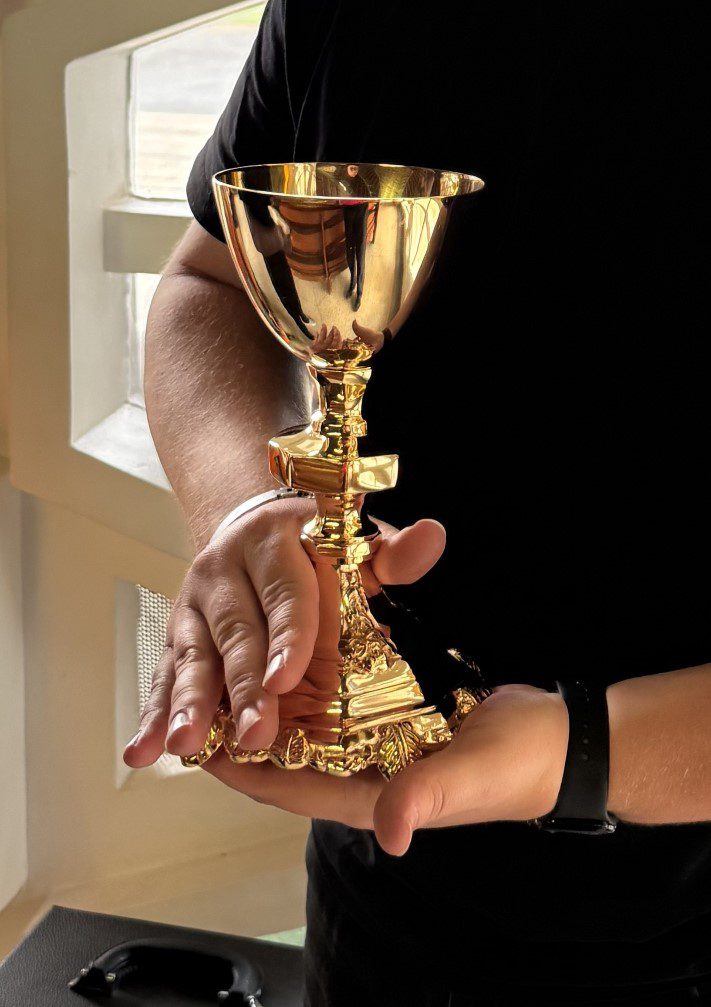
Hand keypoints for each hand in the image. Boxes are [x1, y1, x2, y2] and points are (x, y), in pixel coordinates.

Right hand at [123, 498, 445, 767]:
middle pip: (235, 633)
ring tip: (185, 747)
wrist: (251, 525)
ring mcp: (195, 605)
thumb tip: (431, 537)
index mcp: (274, 543)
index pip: (284, 592)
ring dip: (188, 704)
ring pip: (192, 657)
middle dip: (244, 686)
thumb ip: (392, 554)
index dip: (287, 635)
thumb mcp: (354, 544)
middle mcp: (225, 572)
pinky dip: (155, 714)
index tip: (289, 678)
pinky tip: (143, 751)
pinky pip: (165, 675)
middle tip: (255, 734)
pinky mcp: (178, 634)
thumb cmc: (315, 546)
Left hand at [200, 683, 568, 855]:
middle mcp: (362, 771)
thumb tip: (389, 831)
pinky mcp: (391, 715)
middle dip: (245, 726)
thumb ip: (429, 796)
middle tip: (209, 683)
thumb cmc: (520, 766)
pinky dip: (315, 676)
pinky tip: (297, 645)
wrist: (557, 739)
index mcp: (370, 797)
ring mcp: (375, 743)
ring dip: (274, 697)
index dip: (237, 767)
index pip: (285, 788)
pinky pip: (340, 698)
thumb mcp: (474, 775)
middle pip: (284, 754)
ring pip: (308, 723)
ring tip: (239, 659)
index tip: (199, 736)